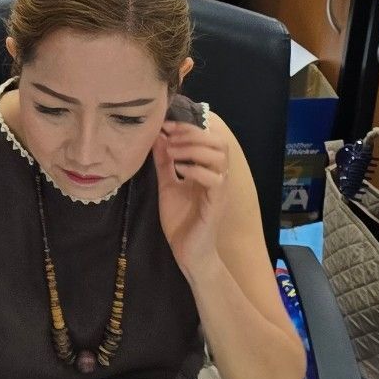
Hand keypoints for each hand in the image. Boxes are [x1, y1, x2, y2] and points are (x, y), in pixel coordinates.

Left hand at [153, 119, 228, 275]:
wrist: (188, 252)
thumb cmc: (181, 220)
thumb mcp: (168, 185)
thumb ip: (165, 162)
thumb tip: (158, 136)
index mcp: (207, 170)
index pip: (208, 137)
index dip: (188, 128)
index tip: (165, 126)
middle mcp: (218, 176)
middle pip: (219, 142)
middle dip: (193, 134)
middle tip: (170, 137)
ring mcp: (219, 189)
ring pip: (220, 157)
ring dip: (193, 149)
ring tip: (172, 152)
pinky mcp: (217, 203)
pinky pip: (215, 179)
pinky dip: (196, 169)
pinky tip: (180, 170)